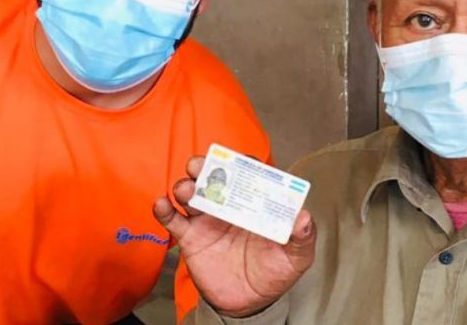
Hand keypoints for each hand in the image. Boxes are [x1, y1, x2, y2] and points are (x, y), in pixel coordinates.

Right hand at [153, 156, 315, 317]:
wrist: (249, 303)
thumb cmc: (274, 272)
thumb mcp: (295, 257)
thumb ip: (302, 238)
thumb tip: (304, 218)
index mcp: (255, 202)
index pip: (248, 173)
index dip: (242, 163)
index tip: (237, 161)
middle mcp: (230, 205)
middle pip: (214, 177)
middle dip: (205, 166)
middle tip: (199, 165)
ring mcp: (208, 219)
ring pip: (191, 193)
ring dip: (185, 185)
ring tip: (185, 189)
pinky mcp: (190, 238)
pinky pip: (173, 220)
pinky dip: (164, 210)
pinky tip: (162, 204)